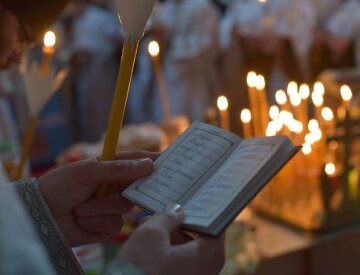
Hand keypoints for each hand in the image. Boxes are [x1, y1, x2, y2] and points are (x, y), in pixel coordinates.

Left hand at [38, 151, 157, 245]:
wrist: (41, 216)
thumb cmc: (59, 186)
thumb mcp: (87, 172)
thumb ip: (118, 168)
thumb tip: (148, 164)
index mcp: (110, 169)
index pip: (137, 162)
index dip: (153, 161)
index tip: (169, 160)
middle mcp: (114, 187)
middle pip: (137, 187)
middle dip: (124, 190)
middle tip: (118, 189)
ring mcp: (112, 207)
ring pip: (124, 207)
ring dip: (101, 208)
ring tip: (80, 208)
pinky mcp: (108, 225)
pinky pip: (115, 224)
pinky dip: (97, 221)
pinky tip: (82, 220)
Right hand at [115, 204, 224, 274]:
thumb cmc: (141, 268)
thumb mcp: (151, 234)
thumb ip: (166, 217)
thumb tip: (175, 210)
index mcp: (209, 255)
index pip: (215, 225)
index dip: (203, 210)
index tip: (194, 199)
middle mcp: (207, 270)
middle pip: (199, 237)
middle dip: (179, 222)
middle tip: (165, 209)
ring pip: (187, 250)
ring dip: (169, 235)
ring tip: (148, 223)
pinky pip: (179, 262)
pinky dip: (166, 250)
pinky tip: (148, 242)